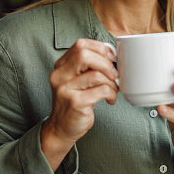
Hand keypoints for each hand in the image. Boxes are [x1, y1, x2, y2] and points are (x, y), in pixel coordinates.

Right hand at [41, 39, 118, 170]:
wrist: (62, 128)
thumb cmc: (75, 101)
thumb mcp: (78, 80)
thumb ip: (89, 66)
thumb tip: (112, 54)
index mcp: (61, 66)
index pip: (81, 45)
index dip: (100, 48)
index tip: (110, 58)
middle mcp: (59, 75)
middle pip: (85, 55)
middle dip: (106, 63)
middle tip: (114, 74)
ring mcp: (65, 89)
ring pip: (96, 74)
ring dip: (111, 82)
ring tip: (113, 89)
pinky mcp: (75, 103)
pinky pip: (101, 90)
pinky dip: (111, 93)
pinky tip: (110, 99)